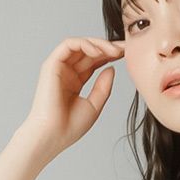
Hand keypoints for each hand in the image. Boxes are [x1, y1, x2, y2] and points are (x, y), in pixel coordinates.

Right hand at [18, 37, 124, 156]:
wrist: (53, 135)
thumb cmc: (70, 126)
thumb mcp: (94, 105)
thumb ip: (103, 86)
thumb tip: (111, 67)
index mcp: (75, 82)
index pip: (94, 61)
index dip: (110, 55)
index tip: (127, 54)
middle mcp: (67, 72)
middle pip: (89, 51)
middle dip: (108, 47)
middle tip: (125, 48)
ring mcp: (59, 67)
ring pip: (80, 45)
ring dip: (98, 44)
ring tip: (115, 51)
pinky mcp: (52, 64)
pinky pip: (69, 45)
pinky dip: (84, 44)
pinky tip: (98, 51)